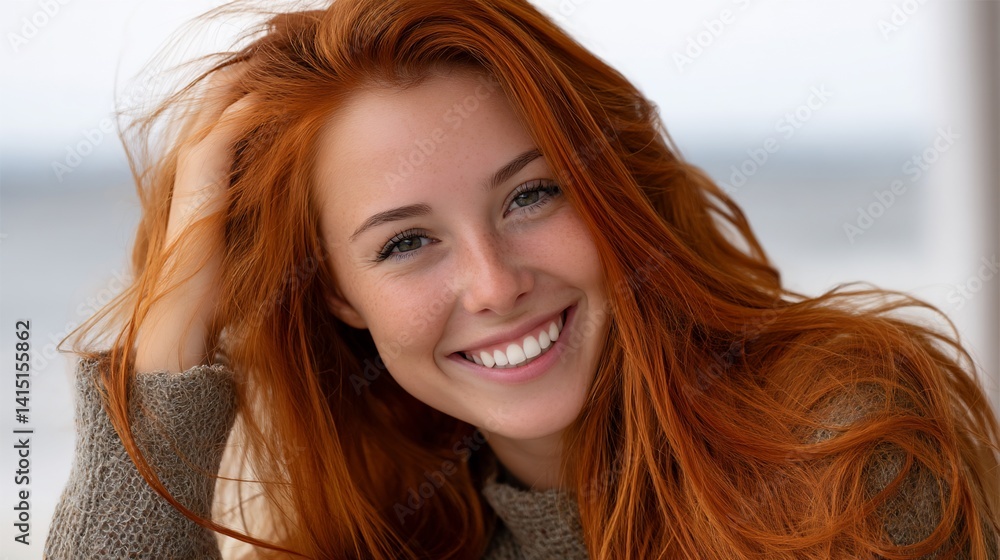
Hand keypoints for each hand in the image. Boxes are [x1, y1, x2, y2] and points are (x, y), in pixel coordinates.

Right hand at [134, 64, 252, 373]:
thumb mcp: (248, 251)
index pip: (220, 138)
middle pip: (212, 120)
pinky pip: (216, 142)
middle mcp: (192, 184)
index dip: (243, 113)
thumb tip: (300, 221)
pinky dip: (237, 119)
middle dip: (239, 94)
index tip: (276, 100)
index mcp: (203, 194)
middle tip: (272, 74)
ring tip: (266, 74)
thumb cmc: (215, 299)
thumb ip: (260, 226)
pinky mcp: (197, 195)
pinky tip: (260, 103)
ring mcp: (190, 187)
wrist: (184, 325)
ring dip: (237, 95)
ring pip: (210, 121)